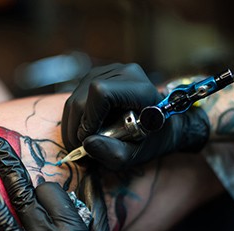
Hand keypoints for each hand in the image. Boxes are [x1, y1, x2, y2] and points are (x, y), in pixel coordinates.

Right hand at [61, 63, 209, 169]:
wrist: (161, 123)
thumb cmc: (152, 139)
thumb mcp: (138, 154)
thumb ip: (115, 153)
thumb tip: (86, 143)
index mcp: (140, 89)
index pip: (101, 92)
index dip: (89, 118)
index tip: (88, 139)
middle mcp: (124, 73)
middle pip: (83, 97)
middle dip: (76, 127)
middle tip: (79, 149)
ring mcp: (109, 71)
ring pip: (75, 97)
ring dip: (72, 124)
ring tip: (81, 143)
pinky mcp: (97, 75)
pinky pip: (75, 96)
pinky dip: (74, 118)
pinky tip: (83, 132)